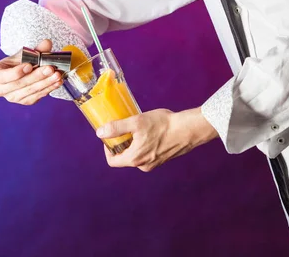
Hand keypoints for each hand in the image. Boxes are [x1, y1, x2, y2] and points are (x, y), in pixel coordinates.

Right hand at [0, 39, 62, 104]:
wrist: (22, 70)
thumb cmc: (20, 61)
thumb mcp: (24, 53)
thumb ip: (35, 49)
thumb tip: (47, 43)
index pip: (2, 76)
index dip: (16, 73)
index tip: (29, 66)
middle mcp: (0, 89)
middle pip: (19, 84)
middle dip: (36, 76)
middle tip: (50, 68)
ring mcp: (12, 97)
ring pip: (29, 91)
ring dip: (45, 83)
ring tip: (57, 75)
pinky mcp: (24, 101)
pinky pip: (37, 96)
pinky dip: (48, 88)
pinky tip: (57, 82)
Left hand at [97, 107, 217, 171]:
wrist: (188, 129)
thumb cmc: (163, 125)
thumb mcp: (136, 122)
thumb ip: (117, 128)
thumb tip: (100, 132)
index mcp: (135, 159)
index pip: (112, 161)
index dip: (107, 149)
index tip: (109, 136)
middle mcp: (143, 165)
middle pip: (124, 157)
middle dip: (121, 143)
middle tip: (124, 128)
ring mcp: (154, 163)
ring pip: (136, 155)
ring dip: (133, 143)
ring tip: (139, 128)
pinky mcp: (162, 158)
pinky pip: (147, 154)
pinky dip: (144, 144)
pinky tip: (150, 131)